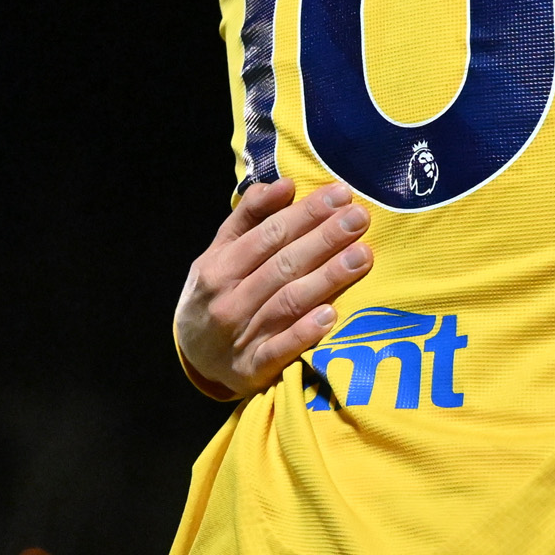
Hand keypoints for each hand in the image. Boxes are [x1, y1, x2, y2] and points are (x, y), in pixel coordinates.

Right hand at [172, 178, 372, 398]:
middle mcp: (228, 300)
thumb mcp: (219, 252)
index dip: (306, 213)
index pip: (268, 235)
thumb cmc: (215, 293)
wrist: (192, 357)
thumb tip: (283, 185)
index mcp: (218, 267)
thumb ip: (248, 217)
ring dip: (327, 278)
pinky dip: (305, 332)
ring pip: (288, 302)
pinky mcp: (253, 369)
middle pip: (283, 265)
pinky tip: (331, 314)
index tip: (340, 194)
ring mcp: (240, 337)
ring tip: (362, 256)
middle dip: (324, 238)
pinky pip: (282, 349)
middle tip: (359, 217)